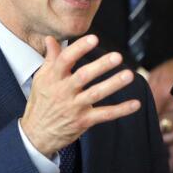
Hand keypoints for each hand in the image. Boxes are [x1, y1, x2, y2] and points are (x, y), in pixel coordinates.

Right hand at [21, 35, 140, 156]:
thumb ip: (50, 59)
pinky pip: (105, 115)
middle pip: (83, 76)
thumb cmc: (41, 103)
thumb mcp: (41, 80)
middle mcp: (64, 92)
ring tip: (129, 75)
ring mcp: (74, 107)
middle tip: (117, 56)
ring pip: (96, 94)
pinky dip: (121, 110)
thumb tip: (50, 38)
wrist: (36, 134)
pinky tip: (136, 103)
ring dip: (113, 84)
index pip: (65, 60)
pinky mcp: (83, 121)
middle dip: (100, 66)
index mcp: (53, 79)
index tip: (94, 38)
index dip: (79, 49)